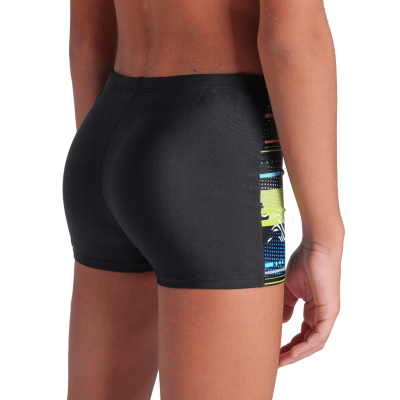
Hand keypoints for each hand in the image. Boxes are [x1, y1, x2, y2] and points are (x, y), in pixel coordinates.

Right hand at [279, 238, 342, 366]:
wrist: (316, 247)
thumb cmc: (304, 262)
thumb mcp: (289, 288)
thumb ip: (286, 306)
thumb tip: (282, 322)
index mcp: (314, 309)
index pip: (302, 334)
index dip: (288, 345)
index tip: (273, 350)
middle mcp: (322, 315)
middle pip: (308, 343)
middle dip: (291, 354)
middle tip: (275, 361)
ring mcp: (327, 314)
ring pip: (314, 344)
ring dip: (297, 354)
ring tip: (281, 361)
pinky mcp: (330, 311)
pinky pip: (319, 337)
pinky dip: (306, 347)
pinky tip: (292, 352)